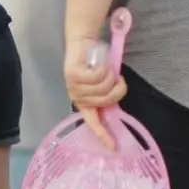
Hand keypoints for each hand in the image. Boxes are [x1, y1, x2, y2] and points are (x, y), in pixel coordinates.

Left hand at [64, 34, 126, 150]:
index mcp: (85, 102)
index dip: (104, 135)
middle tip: (114, 77)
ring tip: (104, 69)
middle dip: (116, 87)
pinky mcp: (72, 74)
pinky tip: (98, 63)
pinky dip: (104, 67)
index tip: (113, 147)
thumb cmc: (96, 62)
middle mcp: (77, 97)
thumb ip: (108, 93)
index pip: (93, 123)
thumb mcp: (105, 81)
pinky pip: (98, 75)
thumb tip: (115, 101)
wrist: (83, 41)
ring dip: (110, 75)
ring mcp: (73, 86)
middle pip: (107, 100)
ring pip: (103, 87)